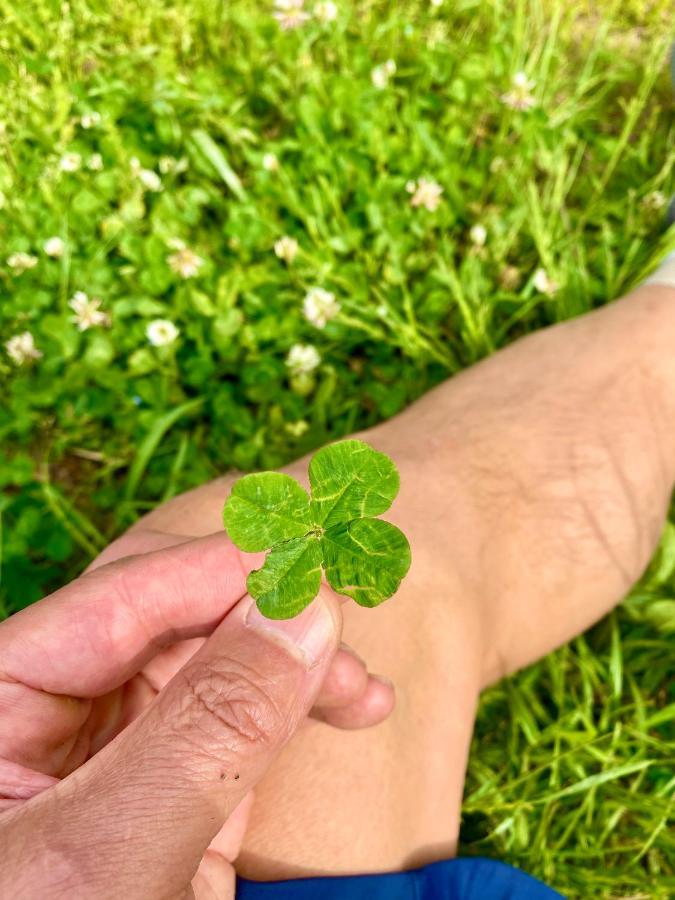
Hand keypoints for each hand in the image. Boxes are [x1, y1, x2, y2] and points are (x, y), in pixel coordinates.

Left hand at [0, 532, 393, 897]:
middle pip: (175, 624)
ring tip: (366, 692)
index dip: (220, 572)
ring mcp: (120, 757)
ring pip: (220, 670)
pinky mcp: (172, 800)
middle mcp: (54, 714)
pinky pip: (241, 730)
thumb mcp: (106, 858)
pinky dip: (298, 716)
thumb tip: (303, 606)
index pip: (117, 600)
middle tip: (348, 638)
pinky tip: (351, 706)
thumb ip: (206, 726)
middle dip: (267, 624)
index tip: (312, 562)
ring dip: (297, 668)